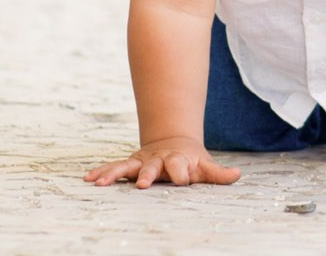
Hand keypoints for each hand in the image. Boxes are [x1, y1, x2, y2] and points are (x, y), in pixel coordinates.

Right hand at [83, 136, 242, 188]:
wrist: (174, 141)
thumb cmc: (191, 159)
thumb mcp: (205, 165)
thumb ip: (218, 173)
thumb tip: (237, 175)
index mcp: (177, 160)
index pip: (180, 167)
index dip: (182, 173)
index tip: (183, 180)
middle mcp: (157, 160)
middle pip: (152, 167)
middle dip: (147, 174)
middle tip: (142, 184)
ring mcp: (141, 162)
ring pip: (126, 166)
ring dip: (114, 174)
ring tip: (100, 183)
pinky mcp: (130, 164)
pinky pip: (114, 168)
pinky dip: (102, 172)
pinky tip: (88, 179)